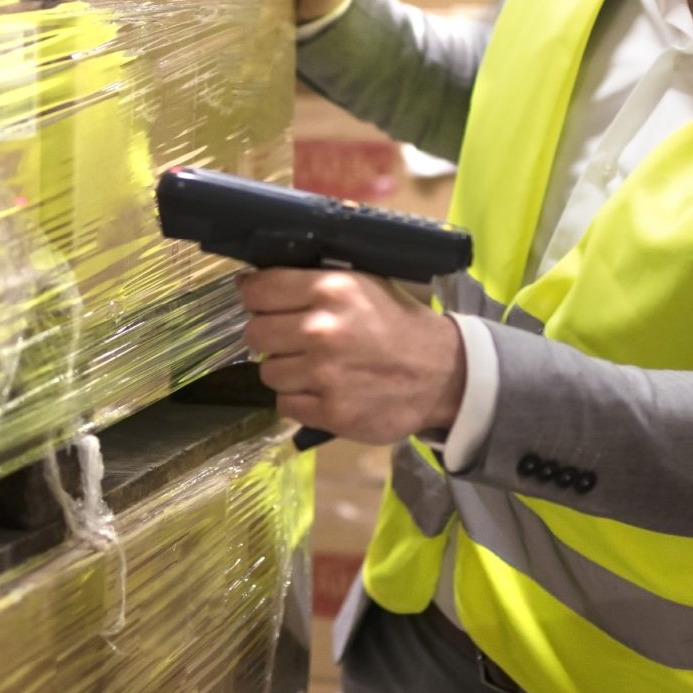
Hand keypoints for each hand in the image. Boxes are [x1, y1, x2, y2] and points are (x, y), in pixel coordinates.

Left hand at [238, 268, 464, 443]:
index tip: (266, 304)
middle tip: (293, 339)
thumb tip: (249, 280)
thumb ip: (312, 280)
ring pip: (268, 371)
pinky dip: (299, 400)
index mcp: (331, 289)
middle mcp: (322, 329)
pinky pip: (285, 405)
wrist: (443, 374)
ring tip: (314, 367)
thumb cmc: (397, 323)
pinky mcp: (330, 412)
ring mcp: (324, 374)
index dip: (257, 297)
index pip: (258, 290)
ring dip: (286, 371)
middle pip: (255, 333)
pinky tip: (323, 390)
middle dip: (270, 336)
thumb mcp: (363, 284)